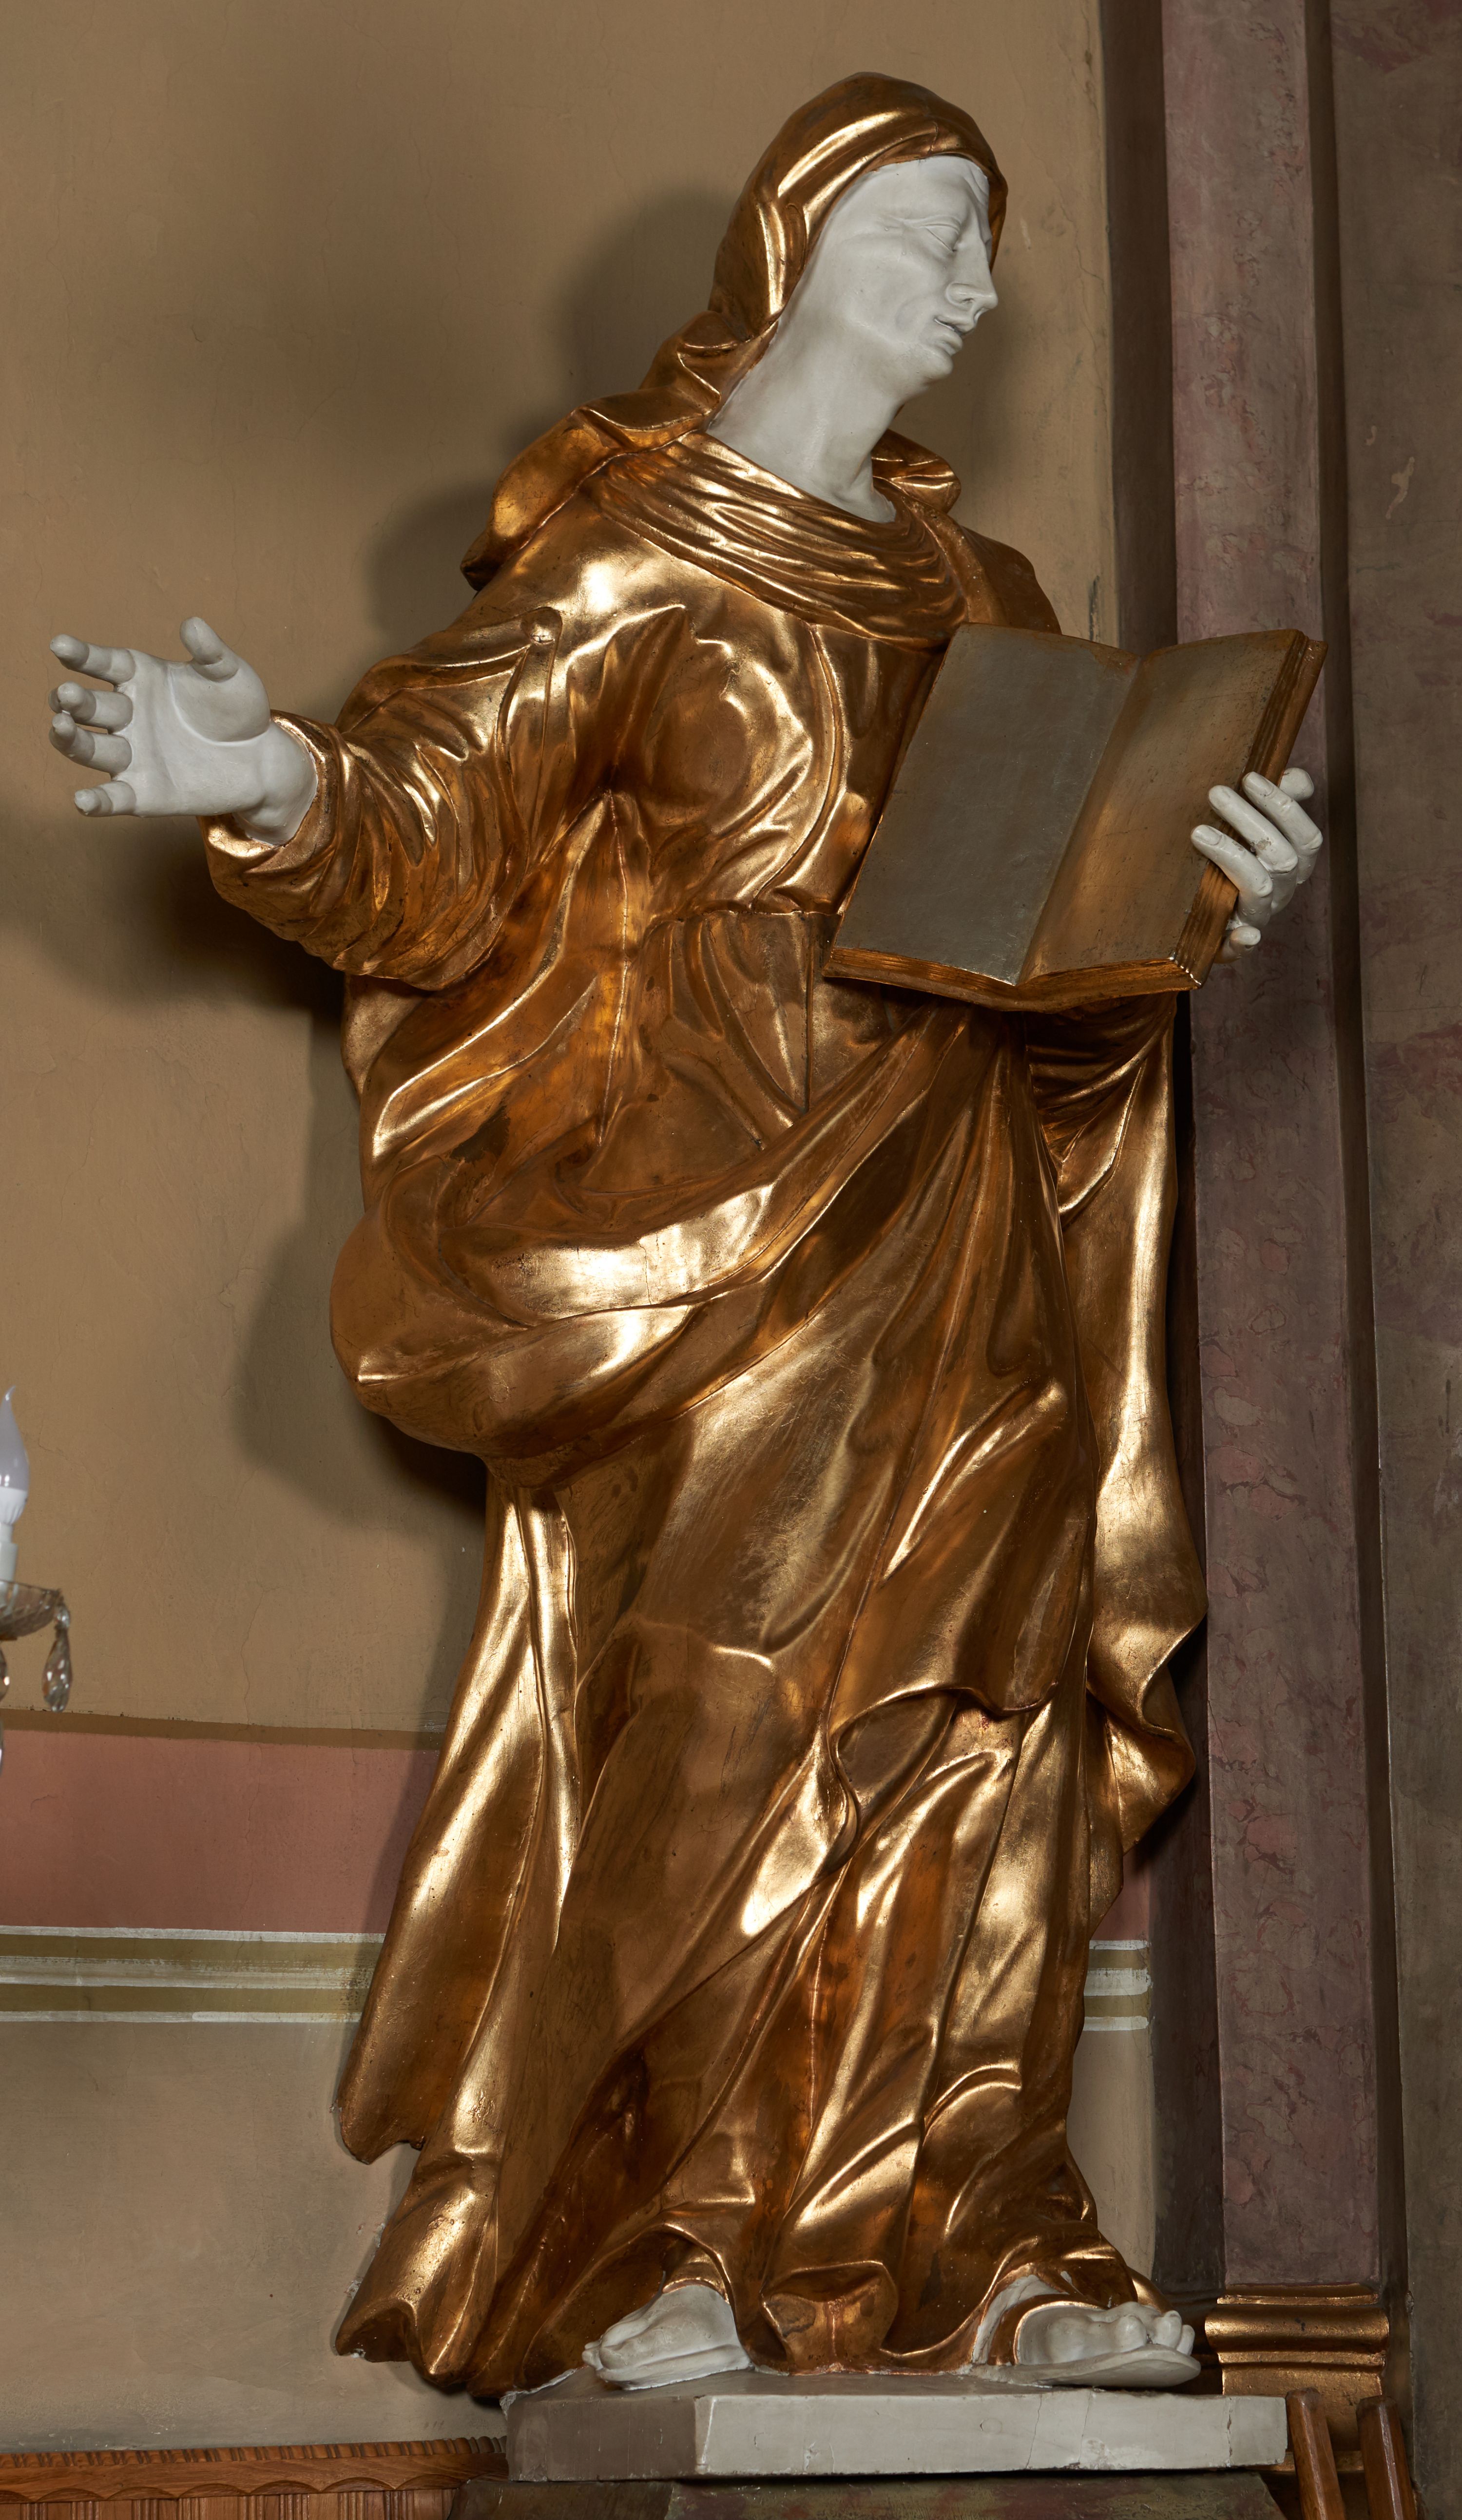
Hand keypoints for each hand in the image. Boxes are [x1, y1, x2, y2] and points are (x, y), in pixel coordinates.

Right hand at [47, 617, 315, 841]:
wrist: (261, 759)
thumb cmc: (238, 708)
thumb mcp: (229, 674)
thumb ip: (211, 652)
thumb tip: (193, 625)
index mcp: (139, 678)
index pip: (103, 664)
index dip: (81, 655)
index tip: (59, 645)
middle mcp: (126, 716)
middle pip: (91, 707)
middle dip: (75, 701)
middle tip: (68, 695)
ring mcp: (131, 755)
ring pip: (90, 748)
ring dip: (71, 740)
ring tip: (62, 726)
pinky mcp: (143, 793)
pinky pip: (113, 798)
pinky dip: (95, 801)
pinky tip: (82, 801)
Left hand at [1190, 767, 1321, 961]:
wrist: (1197, 907)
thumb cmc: (1231, 855)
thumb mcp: (1254, 825)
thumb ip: (1278, 799)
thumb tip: (1298, 779)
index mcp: (1294, 865)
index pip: (1306, 836)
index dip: (1283, 806)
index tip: (1250, 777)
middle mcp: (1281, 891)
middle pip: (1282, 857)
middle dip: (1249, 820)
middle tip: (1216, 792)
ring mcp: (1257, 917)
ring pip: (1259, 886)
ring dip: (1232, 856)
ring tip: (1198, 831)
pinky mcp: (1228, 944)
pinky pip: (1239, 948)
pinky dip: (1245, 943)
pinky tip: (1246, 935)